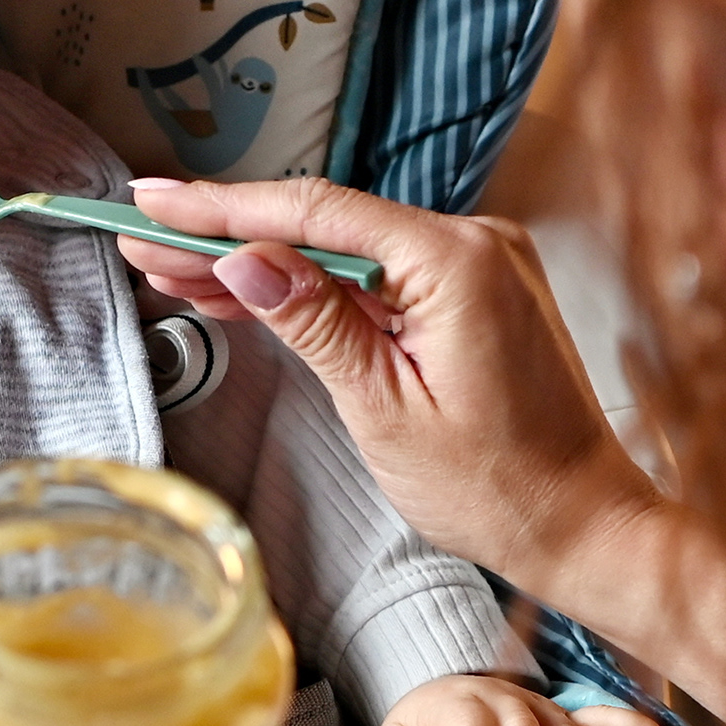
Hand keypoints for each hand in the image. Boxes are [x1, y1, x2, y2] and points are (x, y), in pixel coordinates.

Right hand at [116, 173, 659, 594]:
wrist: (582, 524)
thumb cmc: (499, 488)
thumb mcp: (384, 410)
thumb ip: (313, 324)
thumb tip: (246, 261)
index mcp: (457, 261)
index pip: (315, 213)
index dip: (223, 207)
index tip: (154, 201)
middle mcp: (474, 243)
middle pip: (325, 223)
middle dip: (228, 236)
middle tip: (143, 240)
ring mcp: (477, 265)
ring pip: (345, 251)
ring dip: (263, 264)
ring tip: (173, 270)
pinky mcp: (473, 293)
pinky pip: (377, 278)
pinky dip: (315, 290)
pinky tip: (246, 293)